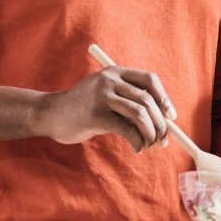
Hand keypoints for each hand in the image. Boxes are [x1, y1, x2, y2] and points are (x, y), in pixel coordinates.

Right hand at [35, 66, 175, 152]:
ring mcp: (102, 96)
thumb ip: (129, 102)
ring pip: (139, 114)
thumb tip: (163, 121)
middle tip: (163, 140)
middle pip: (147, 100)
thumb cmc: (83, 109)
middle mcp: (110, 80)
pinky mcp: (95, 115)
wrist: (49, 114)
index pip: (150, 80)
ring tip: (150, 145)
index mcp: (115, 72)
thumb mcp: (107, 97)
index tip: (171, 117)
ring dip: (151, 133)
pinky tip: (137, 148)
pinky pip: (126, 129)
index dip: (164, 98)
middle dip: (160, 123)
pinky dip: (137, 141)